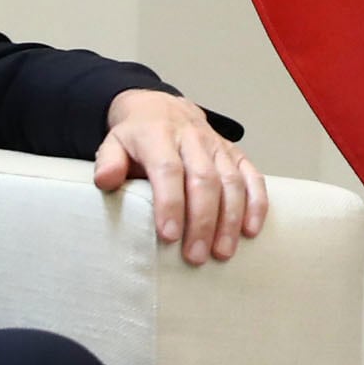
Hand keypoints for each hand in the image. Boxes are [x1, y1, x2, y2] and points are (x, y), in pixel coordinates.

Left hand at [96, 88, 267, 264]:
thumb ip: (108, 162)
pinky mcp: (235, 154)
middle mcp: (192, 139)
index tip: (169, 236)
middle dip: (202, 221)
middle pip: (204, 180)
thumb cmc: (138, 137)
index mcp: (159, 136)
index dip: (170, 203)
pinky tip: (251, 231)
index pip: (168, 170)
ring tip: (222, 253)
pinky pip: (252, 177)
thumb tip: (106, 181)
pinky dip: (256, 204)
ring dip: (230, 220)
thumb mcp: (113, 143)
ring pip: (231, 182)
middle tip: (196, 256)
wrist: (162, 108)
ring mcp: (218, 146)